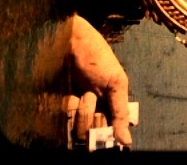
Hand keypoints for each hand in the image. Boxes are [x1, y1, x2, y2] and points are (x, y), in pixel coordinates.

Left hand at [66, 14, 131, 146]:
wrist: (72, 45)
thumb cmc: (99, 60)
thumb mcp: (116, 84)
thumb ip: (121, 113)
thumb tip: (127, 142)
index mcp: (110, 108)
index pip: (109, 134)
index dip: (107, 132)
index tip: (103, 118)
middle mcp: (93, 113)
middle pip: (93, 134)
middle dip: (92, 116)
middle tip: (92, 95)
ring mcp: (75, 113)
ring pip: (77, 130)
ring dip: (80, 110)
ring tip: (81, 91)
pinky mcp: (59, 110)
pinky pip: (62, 122)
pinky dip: (67, 109)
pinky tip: (69, 95)